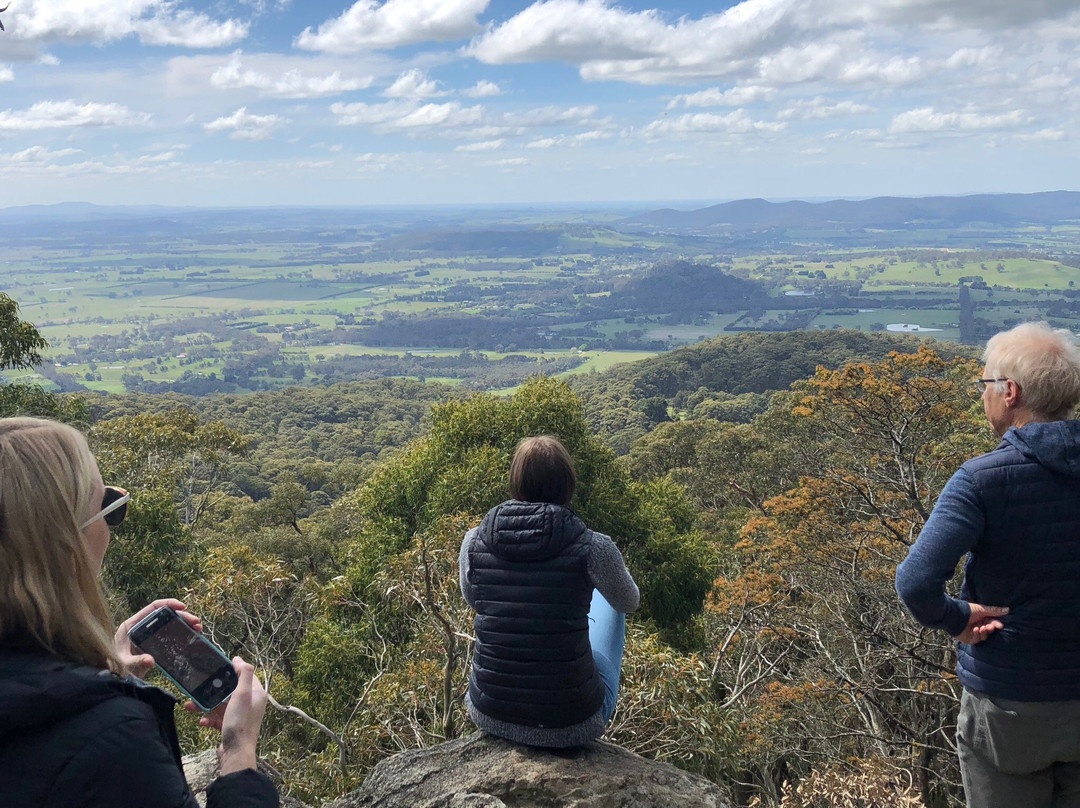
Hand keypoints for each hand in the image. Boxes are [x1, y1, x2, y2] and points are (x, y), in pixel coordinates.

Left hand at [114, 599, 201, 678]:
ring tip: (198, 628)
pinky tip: (191, 636)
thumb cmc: (115, 667)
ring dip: (185, 624)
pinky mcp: (153, 642)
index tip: (183, 607)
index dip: (168, 604)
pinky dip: (182, 633)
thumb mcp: (125, 664)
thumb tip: (151, 661)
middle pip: (165, 615)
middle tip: (196, 622)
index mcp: (131, 625)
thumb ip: (136, 662)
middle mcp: (141, 626)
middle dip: (182, 616)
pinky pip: (170, 633)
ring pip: (170, 623)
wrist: (112, 677)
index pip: (152, 608)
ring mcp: (148, 634)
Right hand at [185, 657, 267, 774]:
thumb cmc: (240, 722)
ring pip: (220, 705)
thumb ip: (243, 674)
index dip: (232, 670)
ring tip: (190, 706)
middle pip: (229, 691)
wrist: (235, 753)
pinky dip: (208, 718)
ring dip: (205, 705)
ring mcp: (239, 716)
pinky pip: (216, 718)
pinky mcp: (230, 727)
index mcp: (256, 694)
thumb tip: (238, 659)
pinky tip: (202, 722)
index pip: (245, 675)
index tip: (217, 666)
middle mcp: (250, 704)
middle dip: (212, 690)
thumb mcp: (243, 694)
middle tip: (197, 688)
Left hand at [956, 602, 1008, 644]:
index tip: (1000, 625)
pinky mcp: (969, 639)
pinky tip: (975, 630)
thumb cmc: (967, 611)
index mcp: (982, 619)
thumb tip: (1008, 609)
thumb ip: (994, 611)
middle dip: (990, 629)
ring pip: (984, 636)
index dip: (996, 625)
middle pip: (989, 630)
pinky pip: (977, 640)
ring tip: (981, 627)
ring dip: (984, 632)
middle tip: (989, 626)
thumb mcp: (982, 610)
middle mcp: (979, 626)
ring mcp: (974, 633)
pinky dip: (977, 635)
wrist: (954, 616)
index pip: (992, 623)